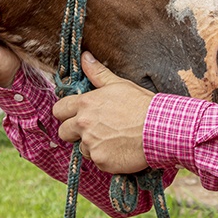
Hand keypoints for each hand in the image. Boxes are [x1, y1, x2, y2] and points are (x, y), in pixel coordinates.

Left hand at [52, 52, 153, 174]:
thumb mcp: (119, 85)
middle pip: (63, 132)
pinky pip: (96, 160)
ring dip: (92, 145)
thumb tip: (84, 57)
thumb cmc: (141, 104)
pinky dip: (105, 157)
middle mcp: (83, 125)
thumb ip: (97, 73)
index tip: (74, 114)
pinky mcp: (101, 161)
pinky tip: (119, 149)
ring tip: (112, 138)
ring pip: (81, 148)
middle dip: (74, 131)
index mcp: (85, 104)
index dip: (65, 112)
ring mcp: (91, 144)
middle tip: (93, 128)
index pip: (58, 110)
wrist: (159, 129)